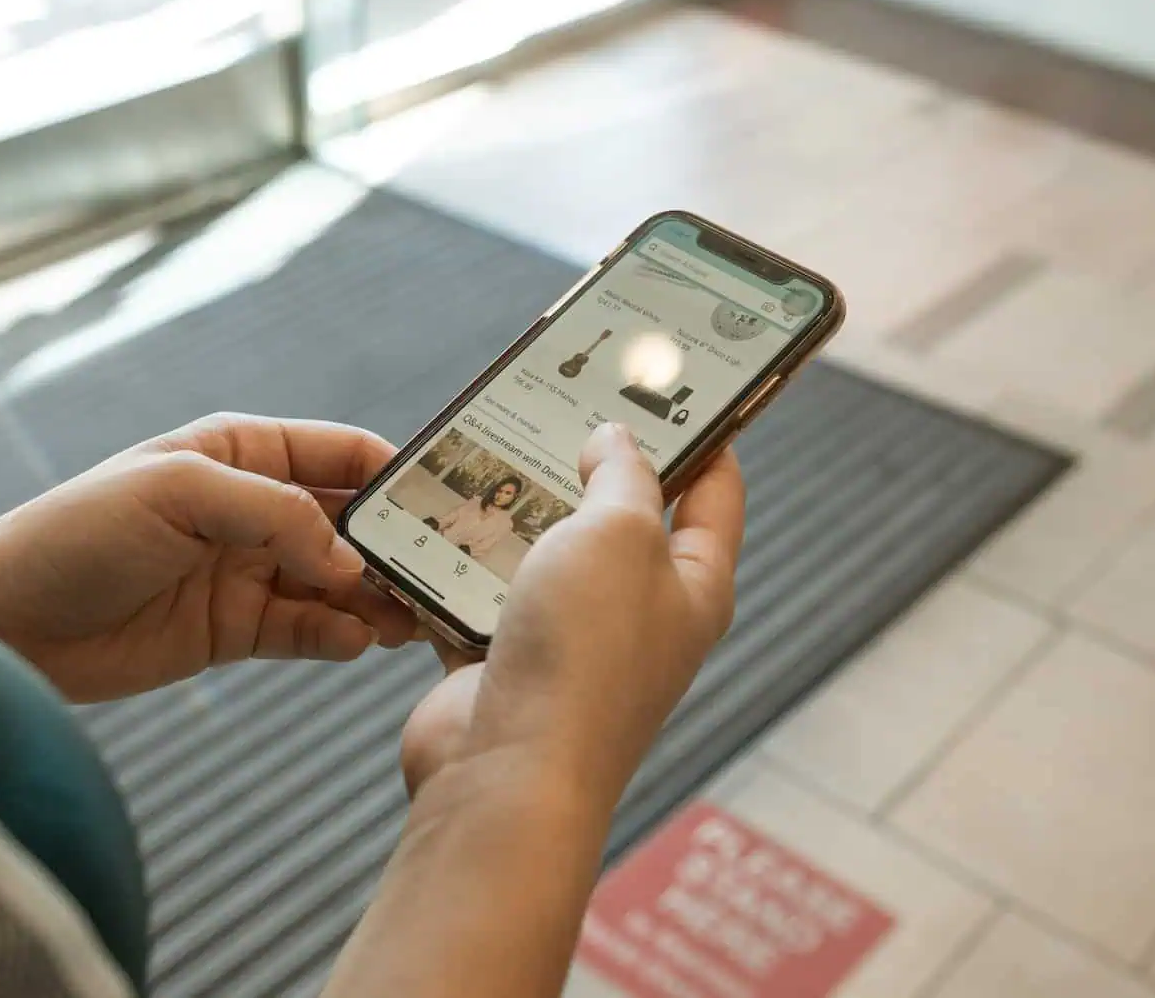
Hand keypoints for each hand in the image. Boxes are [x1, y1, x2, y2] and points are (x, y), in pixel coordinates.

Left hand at [0, 414, 416, 701]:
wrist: (6, 622)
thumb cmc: (78, 533)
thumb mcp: (179, 495)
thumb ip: (276, 516)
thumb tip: (351, 561)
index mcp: (246, 453)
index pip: (346, 454)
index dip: (401, 476)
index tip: (454, 504)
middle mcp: (257, 510)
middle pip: (355, 525)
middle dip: (401, 548)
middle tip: (450, 576)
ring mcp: (250, 572)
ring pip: (340, 584)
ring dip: (379, 600)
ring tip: (418, 620)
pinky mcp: (236, 630)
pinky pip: (308, 632)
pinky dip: (339, 638)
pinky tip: (360, 643)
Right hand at [401, 424, 744, 810]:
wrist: (507, 774)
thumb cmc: (584, 656)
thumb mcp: (619, 533)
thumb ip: (622, 475)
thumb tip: (615, 441)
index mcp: (694, 584)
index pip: (716, 490)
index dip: (704, 431)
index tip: (677, 380)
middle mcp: (640, 614)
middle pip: (622, 518)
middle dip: (590, 462)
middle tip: (564, 402)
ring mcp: (572, 641)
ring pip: (544, 553)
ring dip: (515, 511)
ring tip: (488, 450)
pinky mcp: (507, 661)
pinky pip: (482, 596)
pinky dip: (460, 565)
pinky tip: (438, 522)